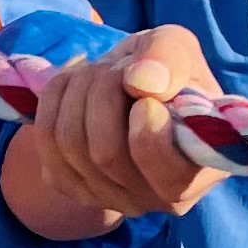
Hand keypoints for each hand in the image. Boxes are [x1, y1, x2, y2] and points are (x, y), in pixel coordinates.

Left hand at [12, 26, 225, 230]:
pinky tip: (75, 81)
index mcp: (201, 171)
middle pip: (106, 153)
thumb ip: (170, 57)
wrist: (131, 84)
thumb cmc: (165, 71)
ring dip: (78, 89)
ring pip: (71, 144)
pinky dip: (55, 97)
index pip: (166, 171)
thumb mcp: (178, 48)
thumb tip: (141, 82)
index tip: (146, 95)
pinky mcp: (72, 187)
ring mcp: (112, 199)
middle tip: (117, 66)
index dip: (148, 127)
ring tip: (98, 70)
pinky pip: (46, 142)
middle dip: (104, 90)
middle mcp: (157, 198)